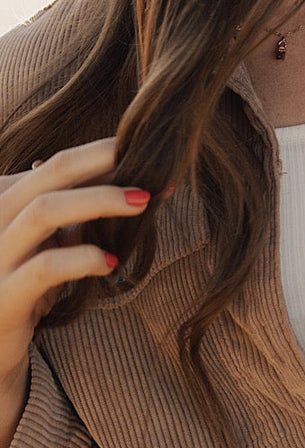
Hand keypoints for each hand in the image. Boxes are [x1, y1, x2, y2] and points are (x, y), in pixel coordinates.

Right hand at [0, 140, 149, 447]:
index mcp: (7, 200)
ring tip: (141, 203)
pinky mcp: (4, 297)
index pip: (56, 164)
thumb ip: (78, 214)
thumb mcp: (51, 244)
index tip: (145, 149)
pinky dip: (82, 258)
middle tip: (148, 162)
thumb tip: (139, 185)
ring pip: (43, 211)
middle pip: (49, 173)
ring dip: (98, 201)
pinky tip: (110, 263)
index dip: (102, 154)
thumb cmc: (29, 288)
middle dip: (102, 161)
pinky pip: (44, 267)